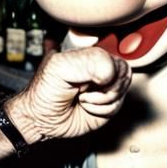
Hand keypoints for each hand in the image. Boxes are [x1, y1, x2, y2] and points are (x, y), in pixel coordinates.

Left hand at [6, 47, 130, 143]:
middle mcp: (98, 65)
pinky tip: (86, 107)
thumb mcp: (59, 67)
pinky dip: (102, 109)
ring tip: (82, 98)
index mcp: (86, 50)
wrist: (42, 120)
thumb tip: (112, 73)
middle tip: (83, 89)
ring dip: (102, 98)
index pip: (112, 47)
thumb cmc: (45, 91)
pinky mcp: (109, 102)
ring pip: (123, 87)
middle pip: (122, 69)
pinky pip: (119, 104)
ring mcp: (106, 84)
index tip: (90, 76)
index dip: (105, 65)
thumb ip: (88, 61)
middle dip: (105, 84)